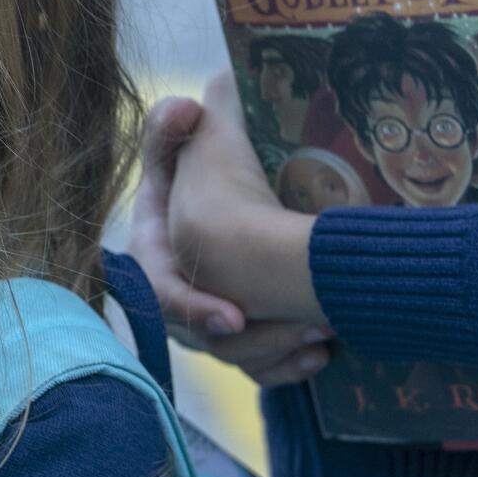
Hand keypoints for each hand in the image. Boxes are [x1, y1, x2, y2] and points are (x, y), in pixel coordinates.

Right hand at [132, 74, 327, 360]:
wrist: (233, 200)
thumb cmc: (200, 171)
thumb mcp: (183, 142)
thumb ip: (170, 123)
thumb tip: (185, 108)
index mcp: (153, 254)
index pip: (162, 292)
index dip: (193, 309)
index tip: (235, 316)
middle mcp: (173, 293)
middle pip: (205, 335)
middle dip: (256, 338)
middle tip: (307, 331)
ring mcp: (203, 320)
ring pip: (233, 355)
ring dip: (278, 348)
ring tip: (324, 333)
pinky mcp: (236, 339)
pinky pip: (255, 368)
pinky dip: (286, 366)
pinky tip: (320, 355)